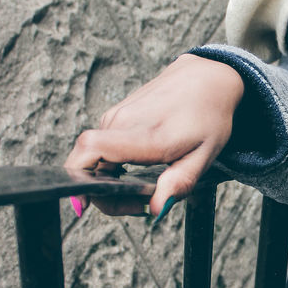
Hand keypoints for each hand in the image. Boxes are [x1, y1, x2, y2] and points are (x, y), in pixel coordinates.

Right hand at [65, 54, 244, 216]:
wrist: (207, 78)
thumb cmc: (208, 115)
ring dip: (107, 180)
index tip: (86, 204)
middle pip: (86, 163)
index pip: (91, 149)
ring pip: (92, 157)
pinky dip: (110, 165)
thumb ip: (178, 183)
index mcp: (144, 133)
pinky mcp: (115, 115)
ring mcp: (116, 116)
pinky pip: (100, 146)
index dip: (78, 178)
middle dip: (102, 193)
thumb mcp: (203, 156)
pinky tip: (135, 171)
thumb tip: (156, 210)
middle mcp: (122, 121)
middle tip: (138, 204)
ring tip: (143, 188)